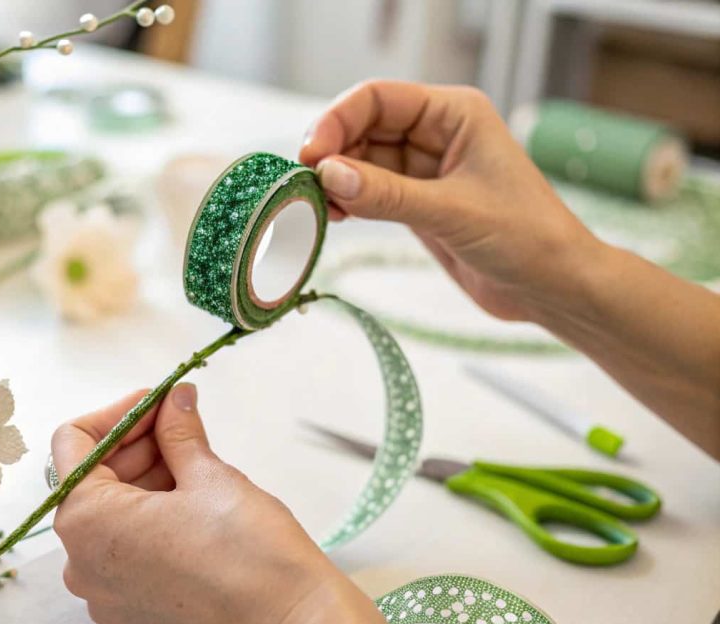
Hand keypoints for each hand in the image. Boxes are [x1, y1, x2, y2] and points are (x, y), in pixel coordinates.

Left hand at [51, 384, 348, 623]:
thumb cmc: (249, 551)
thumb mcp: (209, 475)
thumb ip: (178, 432)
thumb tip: (174, 399)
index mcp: (86, 522)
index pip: (73, 444)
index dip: (118, 414)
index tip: (159, 402)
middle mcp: (81, 564)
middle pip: (90, 482)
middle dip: (134, 447)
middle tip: (181, 424)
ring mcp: (106, 597)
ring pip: (110, 520)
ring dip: (144, 482)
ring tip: (194, 463)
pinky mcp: (134, 615)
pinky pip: (125, 555)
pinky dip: (149, 522)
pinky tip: (192, 505)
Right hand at [300, 80, 602, 321]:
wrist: (553, 288)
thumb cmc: (527, 238)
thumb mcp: (452, 212)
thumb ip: (387, 193)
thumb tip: (328, 175)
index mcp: (455, 113)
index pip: (379, 98)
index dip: (338, 121)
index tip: (311, 155)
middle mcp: (437, 134)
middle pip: (364, 127)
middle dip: (333, 151)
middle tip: (306, 184)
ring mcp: (425, 171)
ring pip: (363, 162)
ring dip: (337, 179)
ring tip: (319, 205)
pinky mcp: (418, 205)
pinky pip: (371, 192)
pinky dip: (349, 201)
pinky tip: (335, 215)